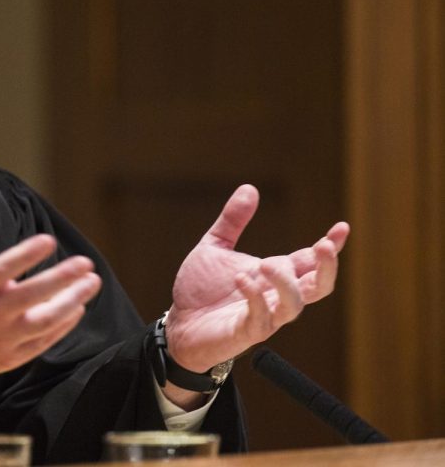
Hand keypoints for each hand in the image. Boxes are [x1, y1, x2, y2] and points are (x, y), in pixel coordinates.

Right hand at [0, 181, 101, 396]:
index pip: (3, 269)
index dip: (26, 255)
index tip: (49, 241)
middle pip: (29, 297)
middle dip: (61, 280)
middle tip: (86, 263)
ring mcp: (0, 338)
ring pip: (43, 323)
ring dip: (71, 303)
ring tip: (91, 283)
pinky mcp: (10, 357)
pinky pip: (43, 341)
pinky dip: (63, 325)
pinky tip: (77, 306)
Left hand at [165, 184, 348, 373]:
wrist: (177, 323)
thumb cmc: (201, 289)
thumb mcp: (214, 247)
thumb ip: (232, 221)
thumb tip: (250, 187)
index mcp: (274, 274)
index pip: (310, 261)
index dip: (331, 246)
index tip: (342, 227)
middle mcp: (275, 295)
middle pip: (319, 286)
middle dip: (327, 267)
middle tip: (323, 246)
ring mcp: (264, 316)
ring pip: (295, 305)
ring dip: (286, 283)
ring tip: (266, 264)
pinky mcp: (245, 332)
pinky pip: (261, 319)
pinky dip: (255, 298)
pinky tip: (241, 279)